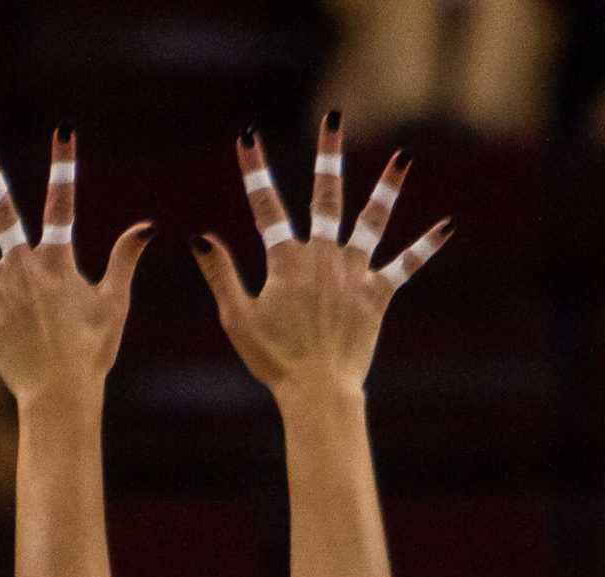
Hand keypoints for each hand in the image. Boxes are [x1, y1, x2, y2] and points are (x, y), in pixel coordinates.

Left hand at [0, 129, 152, 403]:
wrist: (58, 392)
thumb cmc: (92, 350)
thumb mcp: (115, 301)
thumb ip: (124, 259)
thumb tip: (148, 225)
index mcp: (57, 260)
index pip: (64, 202)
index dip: (64, 165)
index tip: (63, 129)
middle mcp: (22, 267)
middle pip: (2, 209)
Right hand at [193, 115, 449, 402]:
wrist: (318, 387)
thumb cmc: (272, 357)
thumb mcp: (236, 317)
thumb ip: (222, 273)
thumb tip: (201, 237)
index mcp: (286, 261)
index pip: (266, 206)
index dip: (255, 170)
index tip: (247, 137)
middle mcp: (324, 256)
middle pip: (326, 196)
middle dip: (327, 154)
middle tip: (333, 117)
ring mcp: (354, 273)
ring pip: (373, 220)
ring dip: (388, 186)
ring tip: (403, 157)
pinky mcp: (378, 293)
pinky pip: (406, 265)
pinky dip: (426, 246)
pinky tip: (447, 226)